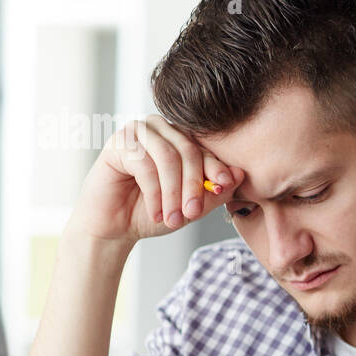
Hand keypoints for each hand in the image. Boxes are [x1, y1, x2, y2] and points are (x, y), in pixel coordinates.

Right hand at [70, 115, 244, 244]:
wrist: (116, 227)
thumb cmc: (154, 212)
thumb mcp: (192, 206)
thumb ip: (215, 191)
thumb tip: (239, 174)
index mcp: (182, 138)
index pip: (206, 149)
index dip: (217, 167)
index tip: (222, 188)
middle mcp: (162, 128)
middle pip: (189, 150)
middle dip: (193, 186)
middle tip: (192, 214)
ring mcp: (138, 131)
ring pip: (168, 157)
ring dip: (173, 193)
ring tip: (173, 219)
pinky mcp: (118, 142)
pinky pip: (144, 164)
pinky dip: (154, 193)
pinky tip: (155, 212)